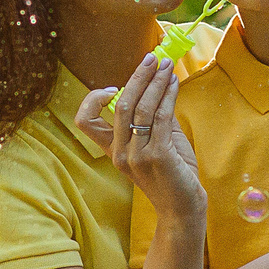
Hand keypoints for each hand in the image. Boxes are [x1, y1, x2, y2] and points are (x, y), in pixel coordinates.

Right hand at [87, 54, 200, 222]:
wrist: (183, 209)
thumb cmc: (173, 176)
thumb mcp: (158, 143)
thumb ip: (154, 118)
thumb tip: (160, 83)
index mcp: (113, 151)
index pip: (85, 122)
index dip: (93, 99)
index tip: (116, 85)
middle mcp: (120, 153)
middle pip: (120, 104)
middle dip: (138, 77)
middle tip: (153, 59)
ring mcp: (137, 156)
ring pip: (141, 108)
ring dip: (156, 81)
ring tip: (168, 65)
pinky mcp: (158, 156)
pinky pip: (160, 117)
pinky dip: (168, 95)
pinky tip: (174, 83)